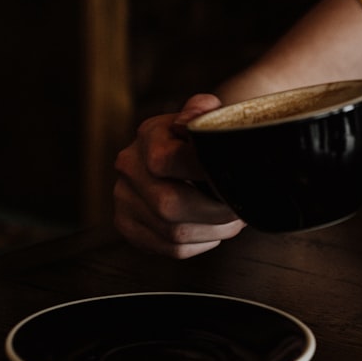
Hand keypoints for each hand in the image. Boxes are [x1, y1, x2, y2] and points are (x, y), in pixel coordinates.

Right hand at [113, 94, 245, 257]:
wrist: (186, 153)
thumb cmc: (203, 140)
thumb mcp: (208, 117)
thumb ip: (203, 111)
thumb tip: (190, 122)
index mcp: (148, 135)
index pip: (165, 160)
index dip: (203, 173)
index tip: (231, 178)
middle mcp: (129, 167)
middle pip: (169, 205)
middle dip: (214, 212)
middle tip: (238, 208)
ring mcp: (124, 199)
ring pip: (174, 233)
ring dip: (213, 231)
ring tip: (231, 219)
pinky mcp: (129, 226)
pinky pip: (171, 249)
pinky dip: (201, 243)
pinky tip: (211, 229)